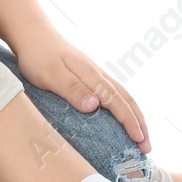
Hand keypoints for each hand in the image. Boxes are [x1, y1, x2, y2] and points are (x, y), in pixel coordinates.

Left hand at [12, 26, 150, 152]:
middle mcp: (98, 75)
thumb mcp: (51, 74)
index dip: (129, 121)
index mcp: (92, 75)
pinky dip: (124, 107)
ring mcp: (95, 74)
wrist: (34, 34)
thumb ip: (72, 89)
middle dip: (139, 123)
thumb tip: (95, 106)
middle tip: (147, 146)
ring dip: (134, 115)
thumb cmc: (39, 56)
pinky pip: (114, 93)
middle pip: (126, 99)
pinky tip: (121, 116)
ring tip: (141, 136)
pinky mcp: (90, 76)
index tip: (139, 139)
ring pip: (122, 96)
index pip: (116, 101)